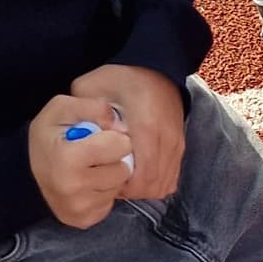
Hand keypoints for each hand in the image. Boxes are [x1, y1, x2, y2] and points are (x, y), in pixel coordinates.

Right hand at [28, 94, 136, 227]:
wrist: (24, 172)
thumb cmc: (48, 136)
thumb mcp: (61, 109)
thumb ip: (92, 106)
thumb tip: (119, 122)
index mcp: (68, 158)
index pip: (120, 145)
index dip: (114, 138)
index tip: (100, 137)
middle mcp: (73, 188)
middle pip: (124, 169)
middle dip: (114, 159)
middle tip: (95, 155)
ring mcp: (78, 207)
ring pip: (119, 187)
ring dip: (111, 176)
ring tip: (90, 168)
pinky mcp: (84, 220)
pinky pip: (111, 203)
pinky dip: (104, 192)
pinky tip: (87, 184)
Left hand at [70, 63, 185, 200]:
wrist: (155, 70)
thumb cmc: (122, 79)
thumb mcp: (92, 85)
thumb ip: (83, 108)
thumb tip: (83, 134)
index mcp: (146, 125)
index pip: (143, 173)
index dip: (123, 185)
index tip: (104, 177)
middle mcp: (166, 138)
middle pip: (153, 184)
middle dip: (130, 191)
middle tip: (110, 180)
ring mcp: (176, 145)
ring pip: (163, 185)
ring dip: (142, 189)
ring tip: (123, 176)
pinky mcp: (180, 148)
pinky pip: (170, 179)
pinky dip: (154, 183)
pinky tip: (138, 174)